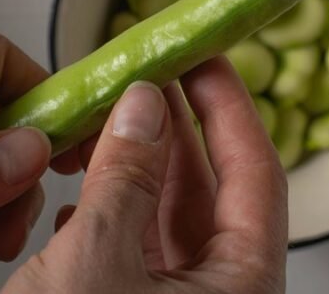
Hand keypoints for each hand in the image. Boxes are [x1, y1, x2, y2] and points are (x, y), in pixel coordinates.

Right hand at [3, 57, 287, 293]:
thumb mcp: (97, 264)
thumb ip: (124, 180)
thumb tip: (141, 106)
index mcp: (241, 283)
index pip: (256, 172)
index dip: (230, 106)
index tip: (206, 58)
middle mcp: (217, 290)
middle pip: (206, 187)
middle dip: (170, 128)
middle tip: (147, 75)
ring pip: (160, 213)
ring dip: (127, 168)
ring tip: (101, 123)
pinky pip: (128, 246)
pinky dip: (103, 214)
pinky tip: (73, 201)